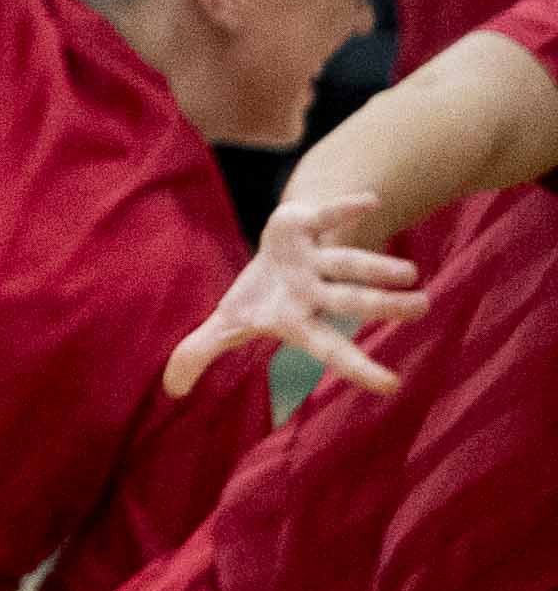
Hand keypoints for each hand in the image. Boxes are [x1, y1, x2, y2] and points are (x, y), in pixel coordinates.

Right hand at [163, 185, 425, 399]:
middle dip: (383, 305)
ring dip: (377, 266)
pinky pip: (329, 216)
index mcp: (297, 319)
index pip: (329, 349)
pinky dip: (347, 208)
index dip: (357, 367)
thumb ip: (201, 352)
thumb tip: (170, 389)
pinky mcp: (308, 224)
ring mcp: (316, 257)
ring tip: (411, 273)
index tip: (392, 386)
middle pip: (350, 300)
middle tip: (420, 306)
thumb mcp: (228, 322)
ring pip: (348, 262)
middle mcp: (315, 290)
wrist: (281, 246)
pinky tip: (371, 201)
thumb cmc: (261, 293)